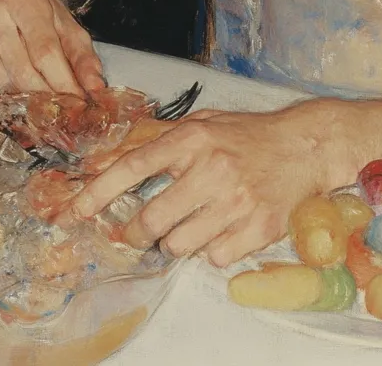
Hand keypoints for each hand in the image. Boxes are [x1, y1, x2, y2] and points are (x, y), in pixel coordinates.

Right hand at [0, 0, 103, 98]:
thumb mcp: (60, 13)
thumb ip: (81, 51)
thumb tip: (95, 86)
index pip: (45, 52)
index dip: (64, 83)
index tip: (79, 101)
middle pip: (23, 74)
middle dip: (48, 97)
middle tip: (65, 107)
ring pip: (1, 87)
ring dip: (25, 100)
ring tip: (41, 95)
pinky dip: (3, 96)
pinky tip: (15, 87)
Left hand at [60, 101, 354, 266]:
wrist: (306, 145)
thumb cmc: (251, 135)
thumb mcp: (205, 123)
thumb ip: (162, 138)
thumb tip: (111, 157)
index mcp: (194, 139)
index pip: (133, 166)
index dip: (97, 191)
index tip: (75, 211)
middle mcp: (212, 168)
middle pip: (151, 220)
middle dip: (137, 232)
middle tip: (140, 231)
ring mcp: (236, 201)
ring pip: (179, 245)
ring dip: (176, 241)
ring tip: (191, 223)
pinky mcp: (258, 227)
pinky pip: (214, 257)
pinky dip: (211, 249)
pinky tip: (222, 229)